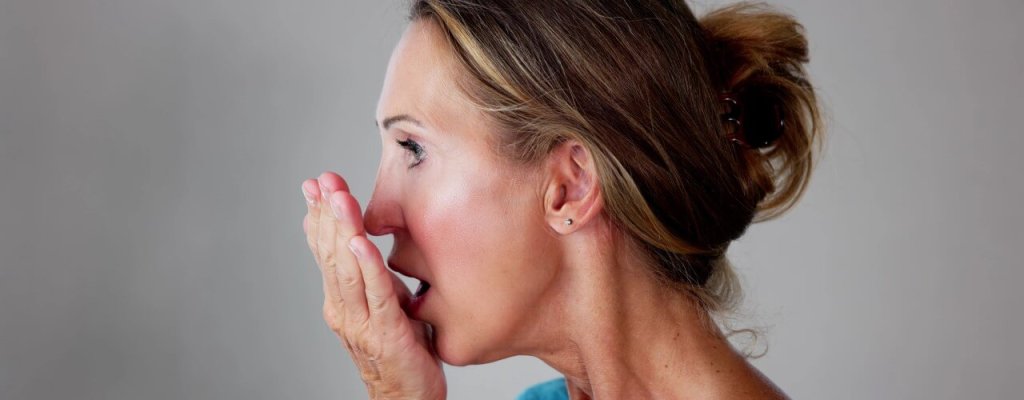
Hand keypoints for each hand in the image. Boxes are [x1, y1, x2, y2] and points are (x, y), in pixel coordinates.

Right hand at [301, 171, 445, 399]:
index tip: (314, 184)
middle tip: (324, 180)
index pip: (325, 250)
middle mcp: (343, 308)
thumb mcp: (386, 303)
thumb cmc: (401, 351)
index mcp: (341, 300)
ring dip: (342, 228)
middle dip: (327, 212)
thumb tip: (372, 239)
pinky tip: (360, 241)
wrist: (407, 397)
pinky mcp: (385, 332)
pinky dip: (367, 265)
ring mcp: (361, 322)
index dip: (318, 216)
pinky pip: (376, 293)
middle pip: (331, 253)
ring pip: (347, 268)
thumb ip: (376, 276)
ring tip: (339, 197)